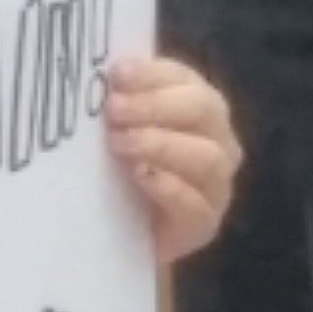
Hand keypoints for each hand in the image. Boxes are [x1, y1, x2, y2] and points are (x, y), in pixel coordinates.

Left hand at [105, 53, 239, 266]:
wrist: (125, 238)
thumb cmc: (122, 175)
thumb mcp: (116, 132)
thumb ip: (116, 103)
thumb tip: (95, 73)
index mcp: (196, 106)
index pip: (183, 78)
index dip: (152, 73)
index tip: (116, 74)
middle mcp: (217, 139)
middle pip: (203, 109)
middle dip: (155, 105)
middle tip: (114, 110)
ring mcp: (217, 184)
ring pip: (206, 156)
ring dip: (160, 144)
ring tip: (120, 144)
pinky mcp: (205, 223)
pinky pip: (195, 204)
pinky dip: (167, 186)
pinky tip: (140, 176)